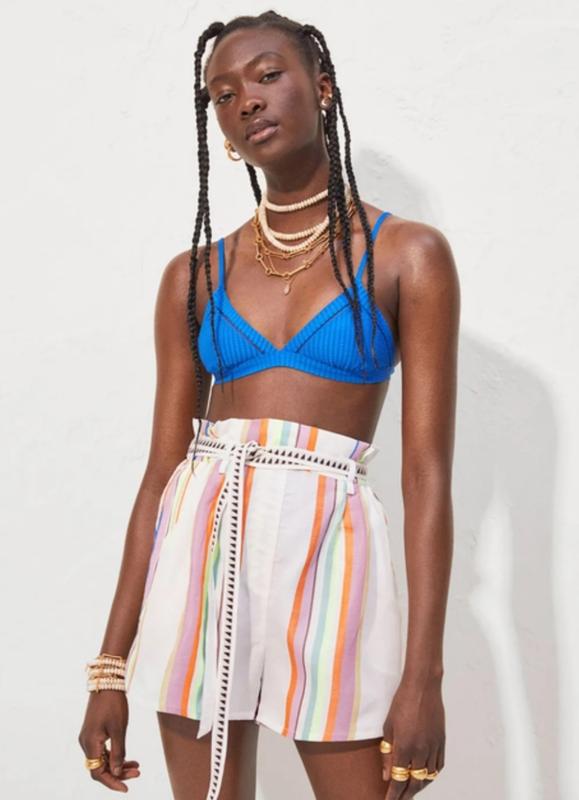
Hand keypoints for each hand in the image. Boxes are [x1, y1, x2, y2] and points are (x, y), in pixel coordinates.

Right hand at [78, 690, 140, 791]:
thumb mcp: (119, 729)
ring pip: (103, 759)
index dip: (112, 782)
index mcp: (90, 744)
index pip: (98, 772)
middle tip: (138, 773)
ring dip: (118, 765)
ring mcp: (89, 737)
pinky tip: (129, 758)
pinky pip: (103, 750)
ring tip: (137, 767)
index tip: (127, 788)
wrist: (107, 681)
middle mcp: (86, 743)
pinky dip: (115, 755)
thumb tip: (117, 773)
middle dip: (118, 773)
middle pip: (100, 767)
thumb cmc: (113, 704)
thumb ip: (118, 752)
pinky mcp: (94, 732)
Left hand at [380, 676, 444, 798]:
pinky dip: (432, 775)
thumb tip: (387, 775)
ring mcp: (433, 747)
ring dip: (419, 786)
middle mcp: (420, 751)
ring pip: (428, 777)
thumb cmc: (402, 702)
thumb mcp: (388, 727)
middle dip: (406, 794)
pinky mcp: (442, 742)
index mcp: (404, 747)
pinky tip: (426, 777)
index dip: (393, 794)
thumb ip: (387, 752)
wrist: (423, 687)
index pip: (398, 779)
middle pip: (414, 782)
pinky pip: (438, 766)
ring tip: (411, 791)